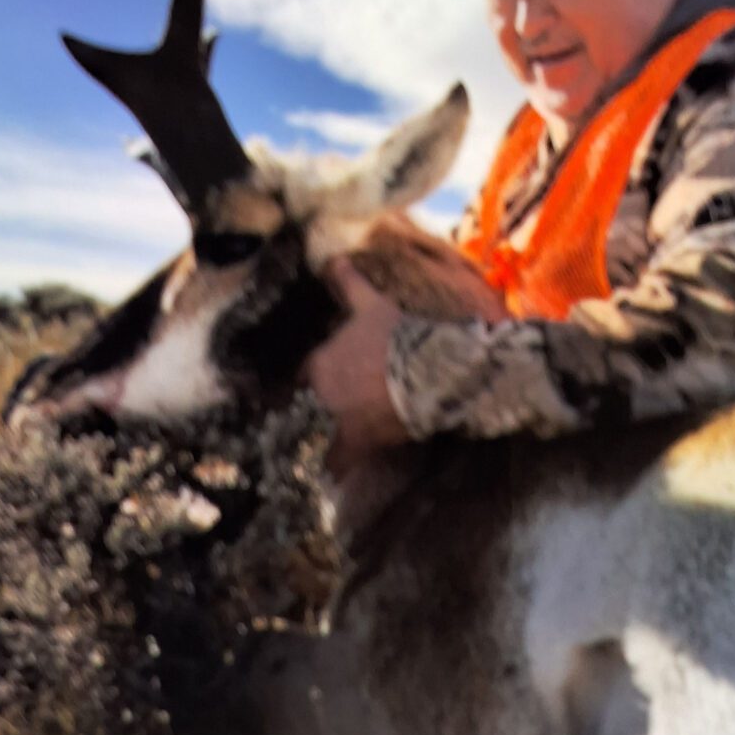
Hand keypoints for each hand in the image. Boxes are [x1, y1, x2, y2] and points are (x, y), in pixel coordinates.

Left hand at [303, 257, 409, 474]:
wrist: (429, 368)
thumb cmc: (398, 334)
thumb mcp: (372, 305)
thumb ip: (349, 284)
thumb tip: (333, 259)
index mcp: (319, 363)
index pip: (305, 375)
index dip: (314, 380)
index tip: (323, 383)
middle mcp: (321, 394)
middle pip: (311, 408)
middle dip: (318, 410)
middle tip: (336, 412)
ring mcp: (337, 421)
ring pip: (321, 436)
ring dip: (325, 439)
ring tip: (332, 446)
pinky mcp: (357, 443)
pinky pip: (338, 461)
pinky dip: (336, 466)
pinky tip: (336, 474)